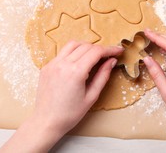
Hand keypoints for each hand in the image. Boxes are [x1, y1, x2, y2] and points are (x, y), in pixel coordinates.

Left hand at [0, 41, 122, 152]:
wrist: (46, 122)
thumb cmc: (69, 114)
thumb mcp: (91, 96)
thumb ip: (103, 76)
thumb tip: (111, 61)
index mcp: (75, 72)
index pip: (96, 52)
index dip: (110, 49)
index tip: (118, 50)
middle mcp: (63, 64)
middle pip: (86, 46)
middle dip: (100, 48)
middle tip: (108, 55)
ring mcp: (53, 64)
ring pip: (73, 44)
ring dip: (85, 46)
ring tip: (94, 56)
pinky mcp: (47, 67)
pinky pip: (62, 53)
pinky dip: (73, 53)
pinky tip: (78, 62)